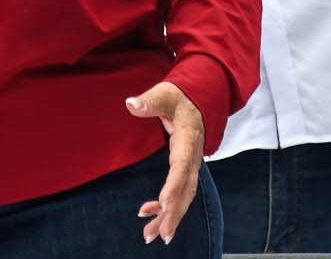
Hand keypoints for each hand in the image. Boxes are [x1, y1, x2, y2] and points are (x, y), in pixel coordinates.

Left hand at [125, 80, 204, 244]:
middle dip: (174, 213)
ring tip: (151, 235)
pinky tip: (148, 215)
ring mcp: (191, 165)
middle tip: (162, 234)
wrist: (199, 100)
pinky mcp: (185, 170)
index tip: (164, 203)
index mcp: (188, 138)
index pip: (182, 165)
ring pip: (184, 196)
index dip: (174, 185)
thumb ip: (150, 101)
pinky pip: (180, 192)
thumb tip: (131, 103)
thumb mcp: (165, 94)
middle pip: (186, 188)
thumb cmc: (180, 98)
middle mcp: (192, 156)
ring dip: (169, 217)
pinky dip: (166, 207)